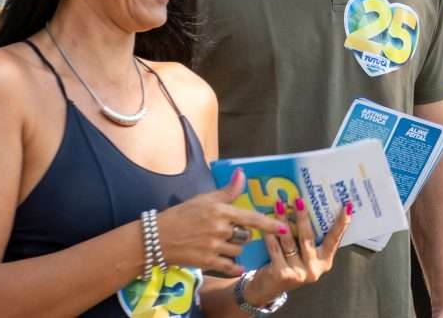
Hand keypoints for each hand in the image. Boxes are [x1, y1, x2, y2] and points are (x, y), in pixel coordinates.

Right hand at [156, 168, 284, 276]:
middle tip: (228, 232)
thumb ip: (227, 191)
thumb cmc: (181, 215)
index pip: (251, 218)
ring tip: (220, 244)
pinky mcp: (206, 262)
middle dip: (241, 235)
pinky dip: (235, 268)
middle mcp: (219, 229)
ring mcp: (213, 247)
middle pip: (245, 236)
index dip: (269, 224)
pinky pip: (229, 267)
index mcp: (220, 211)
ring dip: (234, 249)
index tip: (284, 228)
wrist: (157, 238)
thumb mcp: (204, 199)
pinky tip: (237, 268)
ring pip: (237, 251)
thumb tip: (242, 173)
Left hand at [243, 195, 351, 306]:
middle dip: (303, 216)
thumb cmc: (288, 265)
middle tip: (298, 199)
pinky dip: (269, 235)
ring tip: (279, 205)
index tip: (348, 206)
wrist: (268, 289)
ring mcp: (299, 273)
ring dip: (283, 220)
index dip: (342, 223)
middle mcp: (314, 269)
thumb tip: (309, 207)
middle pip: (308, 237)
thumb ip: (309, 239)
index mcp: (324, 261)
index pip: (335, 239)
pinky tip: (265, 224)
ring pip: (289, 240)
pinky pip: (275, 248)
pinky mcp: (282, 274)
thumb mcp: (304, 255)